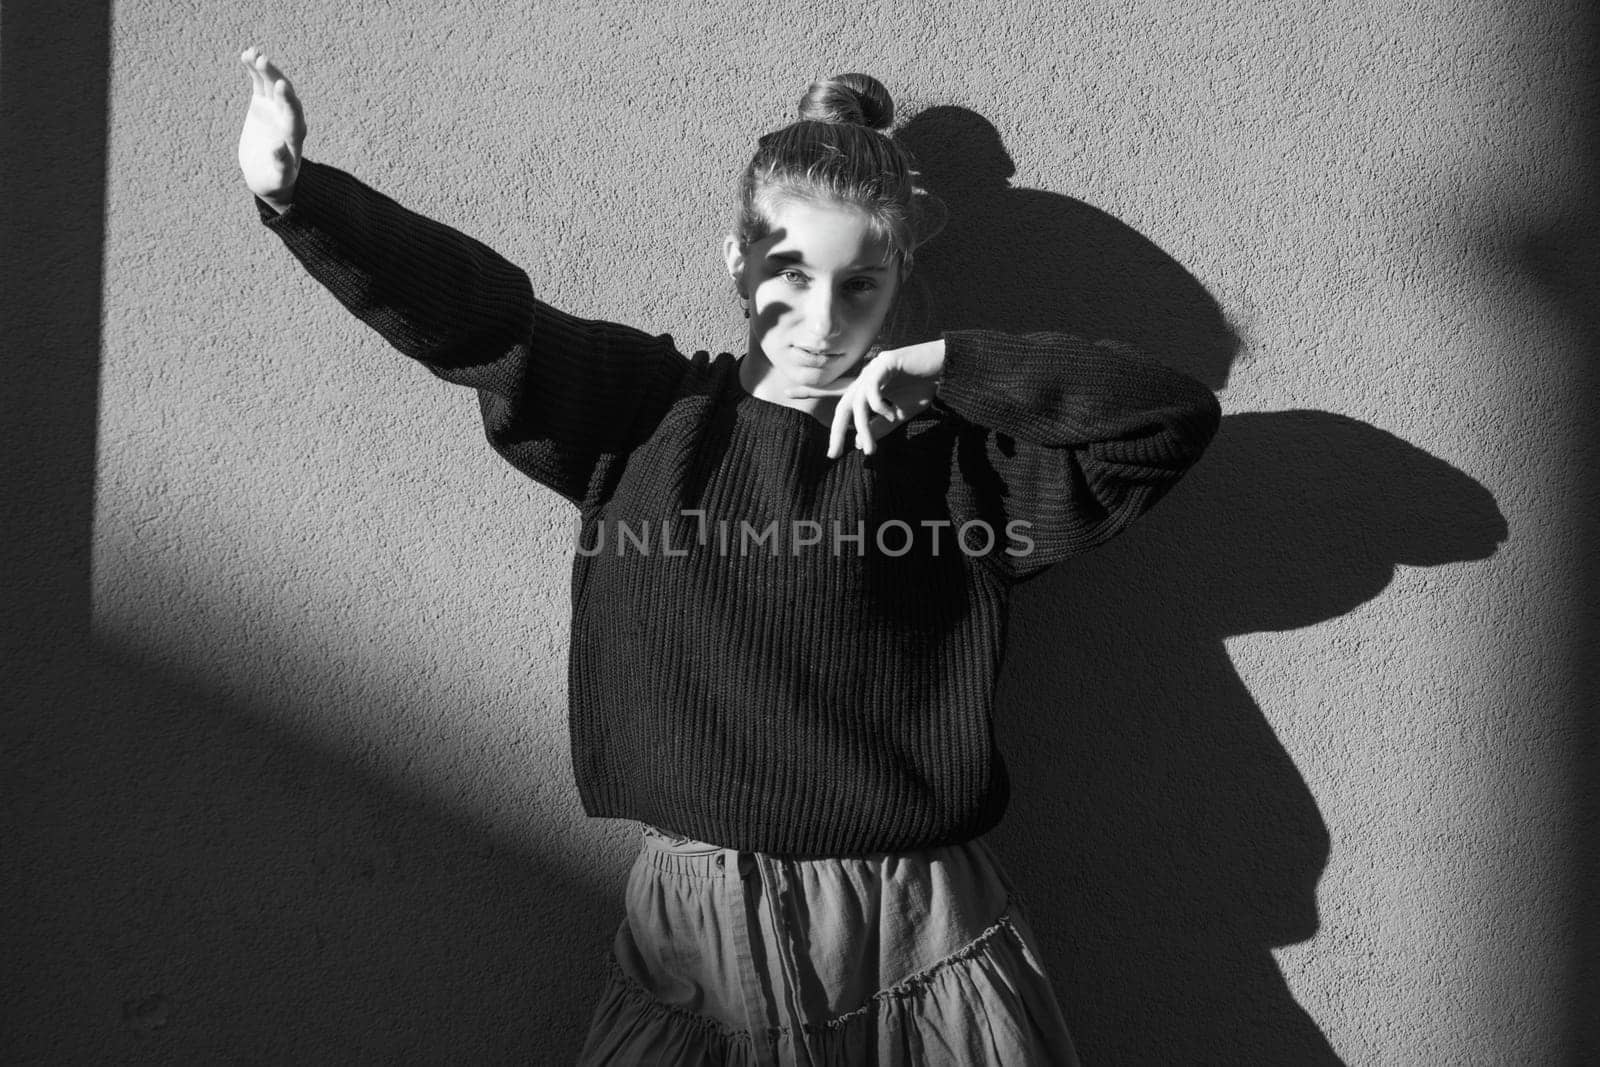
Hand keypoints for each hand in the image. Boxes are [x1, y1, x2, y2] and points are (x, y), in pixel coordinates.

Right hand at [237, 46, 306, 212]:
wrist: (267, 173)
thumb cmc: (275, 179)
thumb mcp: (278, 177)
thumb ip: (281, 164)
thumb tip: (278, 148)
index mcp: (294, 136)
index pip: (294, 115)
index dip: (287, 100)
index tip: (280, 85)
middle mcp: (288, 118)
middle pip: (284, 95)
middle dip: (274, 78)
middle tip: (263, 61)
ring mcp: (276, 108)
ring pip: (271, 84)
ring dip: (264, 68)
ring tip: (252, 54)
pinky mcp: (263, 103)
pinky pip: (260, 82)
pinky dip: (254, 69)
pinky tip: (247, 54)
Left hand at [785, 340, 945, 458]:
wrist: (946, 370)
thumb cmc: (924, 388)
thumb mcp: (899, 415)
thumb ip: (879, 427)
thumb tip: (857, 443)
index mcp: (866, 387)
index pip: (835, 392)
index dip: (811, 391)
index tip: (786, 392)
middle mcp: (865, 376)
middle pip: (843, 406)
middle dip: (836, 431)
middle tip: (832, 454)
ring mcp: (874, 368)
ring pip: (858, 404)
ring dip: (864, 430)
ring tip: (872, 450)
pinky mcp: (886, 362)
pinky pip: (873, 391)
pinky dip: (880, 407)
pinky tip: (892, 413)